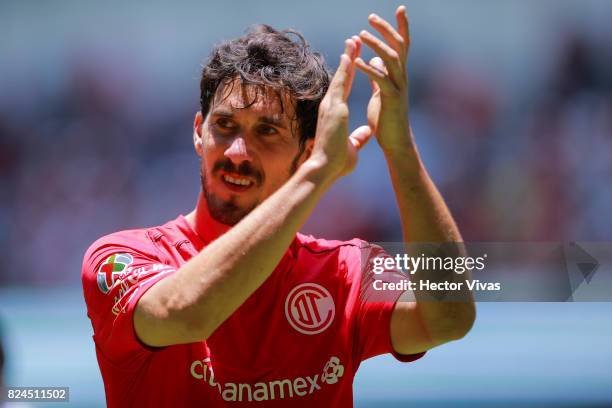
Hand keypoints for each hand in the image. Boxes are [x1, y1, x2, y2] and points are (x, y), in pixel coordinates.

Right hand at [309, 38, 372, 179]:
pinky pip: (340, 83)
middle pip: (341, 77)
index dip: (348, 73)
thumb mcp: (351, 147)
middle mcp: (330, 106)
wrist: (324, 169)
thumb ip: (358, 138)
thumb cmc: (335, 163)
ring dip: (348, 57)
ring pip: (340, 76)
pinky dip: (345, 68)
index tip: (353, 59)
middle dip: (348, 58)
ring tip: (354, 41)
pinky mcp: (334, 108)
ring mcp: (331, 106)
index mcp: (335, 114)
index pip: (343, 88)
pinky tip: (350, 55)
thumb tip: (367, 133)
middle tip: (354, 41)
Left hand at [355, 6, 411, 152]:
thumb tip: (375, 58)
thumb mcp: (382, 93)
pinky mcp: (392, 99)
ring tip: (361, 35)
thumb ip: (380, 75)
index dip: (400, 27)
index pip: (401, 46)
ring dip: (376, 44)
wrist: (395, 143)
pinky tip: (357, 61)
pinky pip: (381, 79)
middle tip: (371, 16)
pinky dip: (369, 69)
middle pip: (398, 46)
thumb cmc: (387, 119)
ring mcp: (399, 87)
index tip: (400, 8)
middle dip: (386, 29)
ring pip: (391, 59)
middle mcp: (402, 77)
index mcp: (398, 75)